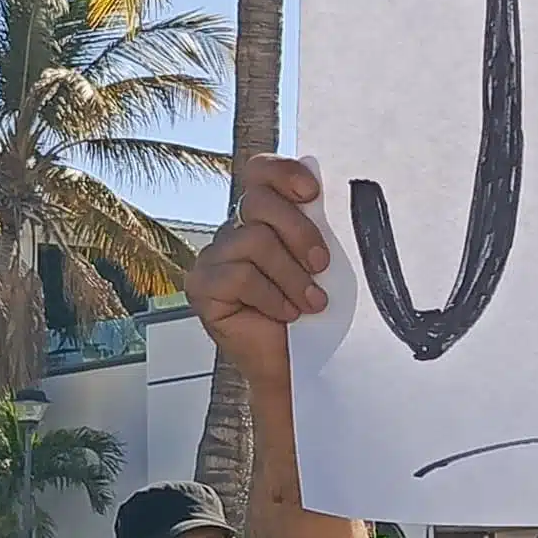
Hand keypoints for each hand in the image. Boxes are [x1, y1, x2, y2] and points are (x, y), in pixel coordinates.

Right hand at [188, 154, 333, 376]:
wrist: (302, 365)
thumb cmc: (317, 312)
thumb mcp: (325, 262)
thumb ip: (320, 225)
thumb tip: (336, 193)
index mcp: (265, 216)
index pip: (261, 172)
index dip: (283, 172)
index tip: (313, 192)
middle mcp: (235, 230)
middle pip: (259, 202)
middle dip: (300, 233)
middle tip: (322, 264)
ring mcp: (214, 257)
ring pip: (254, 241)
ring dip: (292, 276)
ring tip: (312, 303)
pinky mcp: (201, 286)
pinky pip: (239, 275)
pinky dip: (272, 297)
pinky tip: (286, 314)